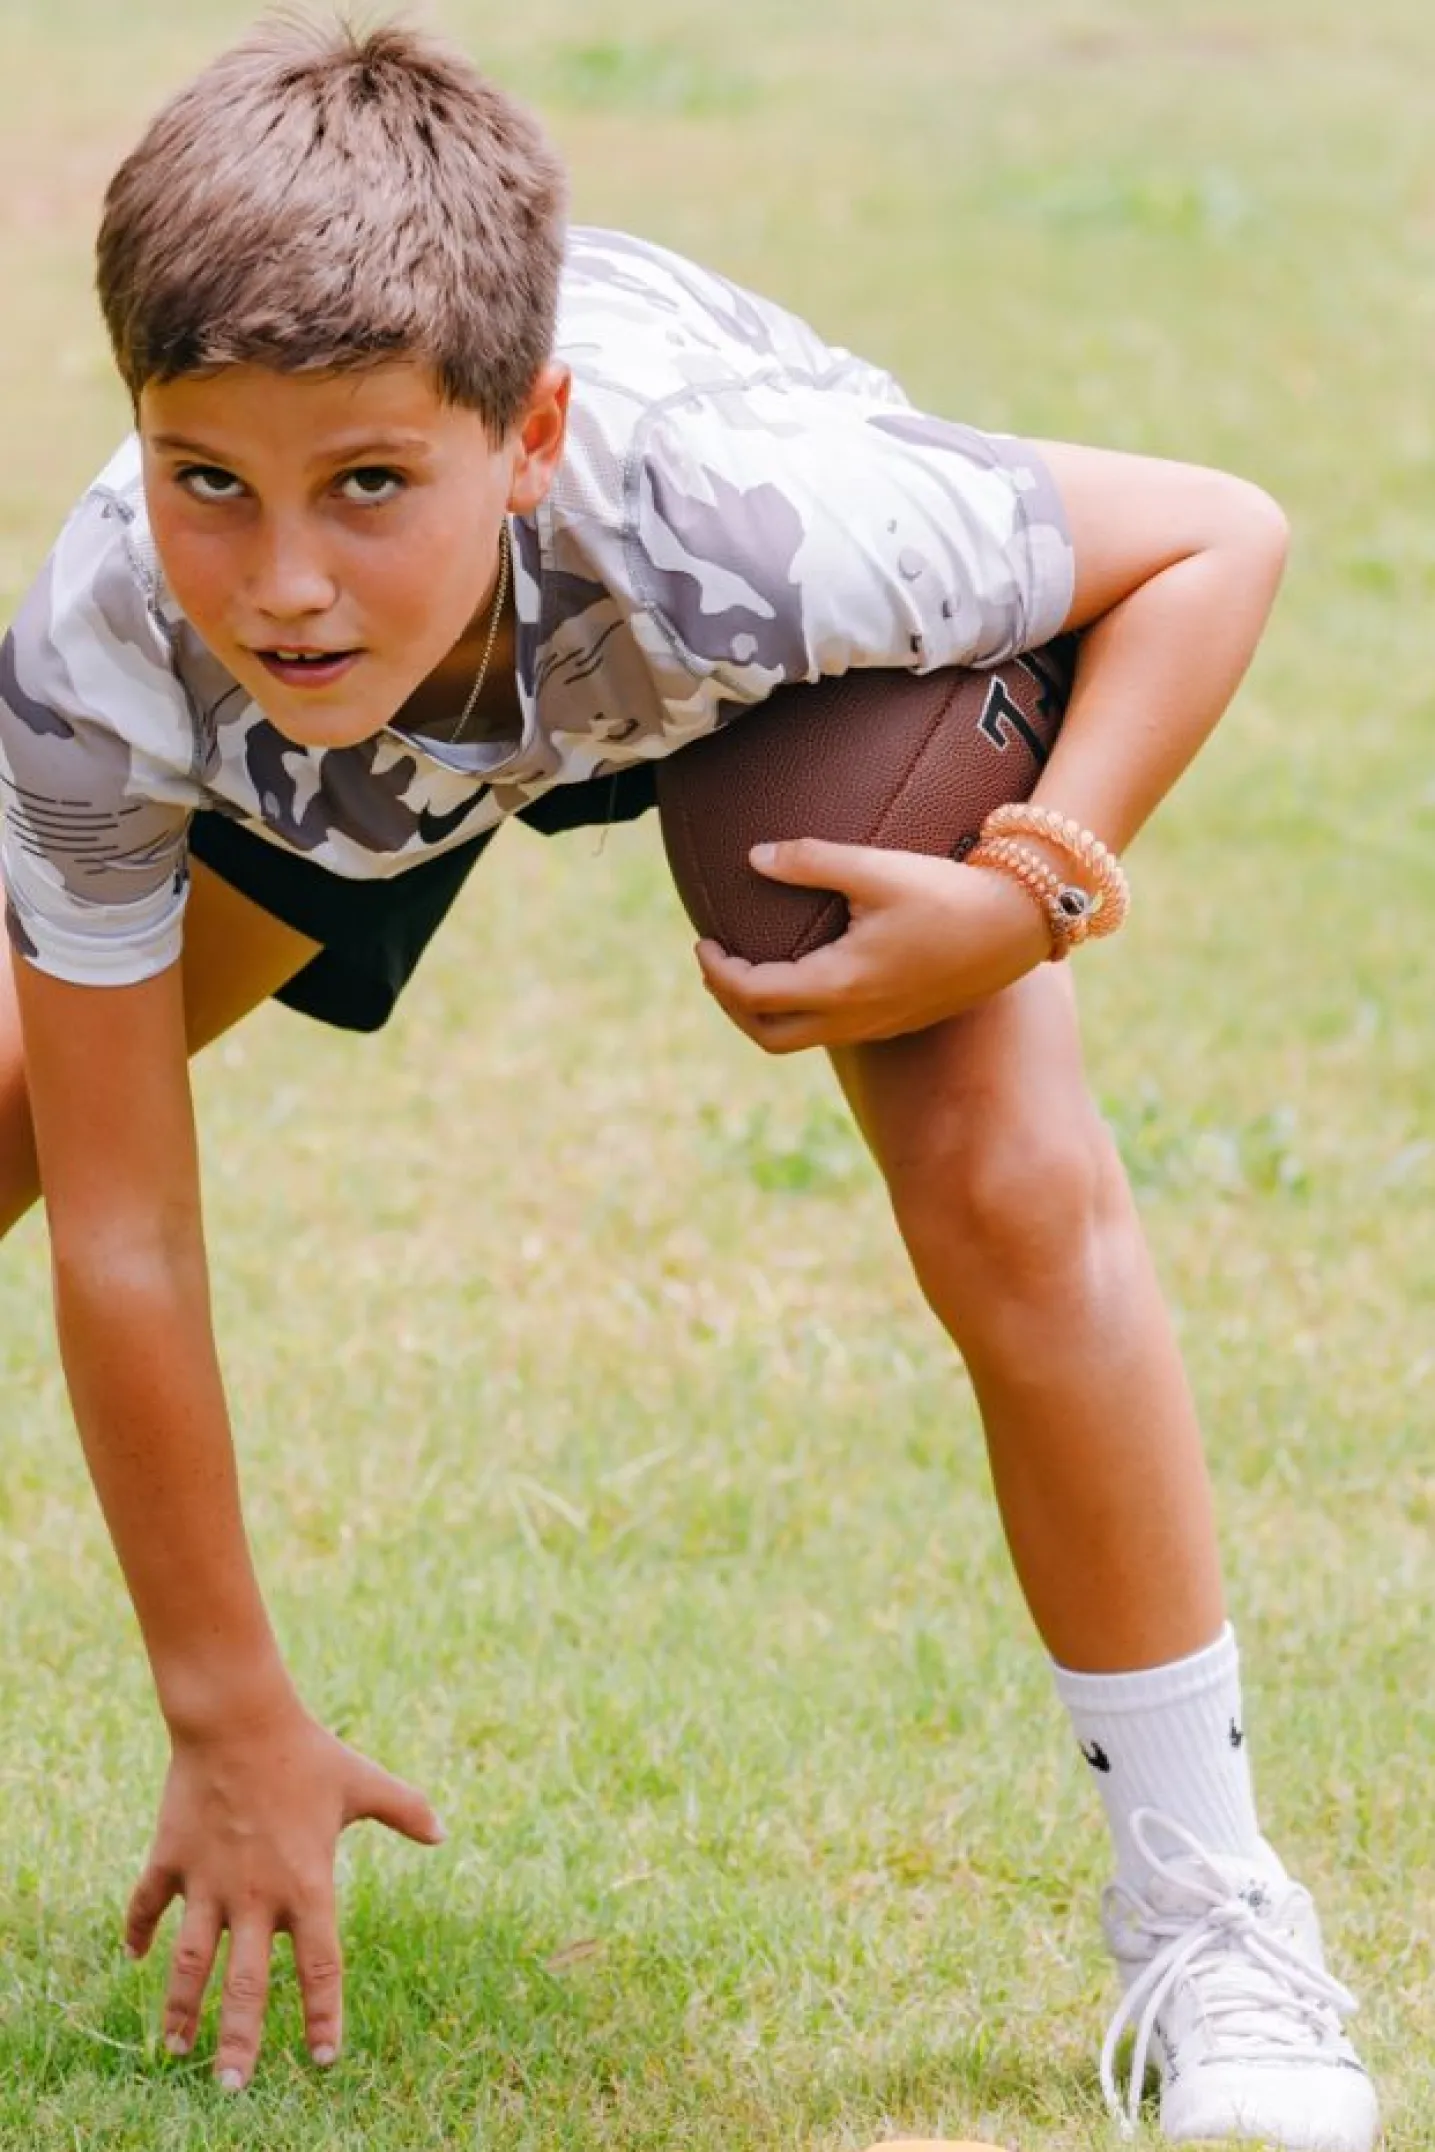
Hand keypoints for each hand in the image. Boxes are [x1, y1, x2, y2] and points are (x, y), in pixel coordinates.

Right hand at [125, 1698, 444, 2087]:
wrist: (240, 1718)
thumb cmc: (307, 1753)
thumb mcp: (362, 1783)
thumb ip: (406, 1810)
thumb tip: (443, 1834)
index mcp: (307, 1886)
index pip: (319, 1968)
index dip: (321, 2017)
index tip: (322, 2059)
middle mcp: (256, 1895)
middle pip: (245, 1985)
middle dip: (237, 2041)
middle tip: (232, 2088)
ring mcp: (208, 1881)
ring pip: (189, 1962)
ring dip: (180, 2009)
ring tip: (174, 2051)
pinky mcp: (172, 1859)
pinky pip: (148, 1904)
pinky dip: (138, 1931)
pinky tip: (134, 1958)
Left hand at [696, 839, 1050, 1052]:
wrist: (1021, 924)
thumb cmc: (951, 893)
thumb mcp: (877, 868)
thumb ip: (811, 860)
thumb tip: (754, 856)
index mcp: (841, 984)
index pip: (753, 994)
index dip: (718, 971)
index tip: (704, 941)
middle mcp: (855, 1017)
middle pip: (768, 1035)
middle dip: (731, 1004)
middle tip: (718, 964)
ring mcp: (879, 1026)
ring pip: (799, 1040)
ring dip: (764, 1013)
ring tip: (752, 972)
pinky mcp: (899, 1022)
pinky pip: (832, 1032)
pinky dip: (801, 1013)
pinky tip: (807, 974)